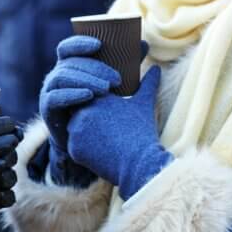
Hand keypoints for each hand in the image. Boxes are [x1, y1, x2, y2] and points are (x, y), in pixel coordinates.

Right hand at [39, 35, 120, 153]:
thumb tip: (144, 44)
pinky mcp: (47, 109)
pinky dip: (72, 94)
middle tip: (117, 79)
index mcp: (69, 65)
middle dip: (94, 68)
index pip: (68, 47)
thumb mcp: (113, 84)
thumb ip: (126, 65)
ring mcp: (49, 91)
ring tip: (106, 89)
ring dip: (85, 80)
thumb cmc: (99, 107)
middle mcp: (57, 75)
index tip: (100, 44)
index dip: (80, 43)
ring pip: (62, 77)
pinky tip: (89, 96)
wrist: (85, 140)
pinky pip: (55, 97)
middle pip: (70, 63)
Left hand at [67, 66, 171, 198]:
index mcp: (98, 96)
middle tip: (107, 131)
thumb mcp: (145, 105)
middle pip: (79, 111)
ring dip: (84, 134)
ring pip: (74, 129)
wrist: (139, 163)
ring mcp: (76, 129)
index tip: (108, 115)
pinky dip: (84, 151)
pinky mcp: (74, 148)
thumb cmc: (142, 132)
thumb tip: (157, 68)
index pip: (88, 94)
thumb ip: (148, 84)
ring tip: (105, 141)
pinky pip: (74, 147)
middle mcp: (83, 110)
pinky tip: (101, 153)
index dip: (97, 104)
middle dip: (89, 119)